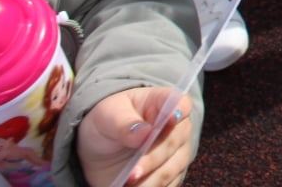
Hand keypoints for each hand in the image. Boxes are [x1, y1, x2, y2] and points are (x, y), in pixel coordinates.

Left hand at [77, 88, 194, 186]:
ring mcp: (177, 152)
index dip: (178, 111)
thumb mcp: (107, 116)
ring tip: (128, 185)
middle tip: (131, 174)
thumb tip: (143, 133)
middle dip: (152, 159)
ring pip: (171, 169)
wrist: (100, 147)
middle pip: (174, 142)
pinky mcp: (172, 174)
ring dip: (151, 180)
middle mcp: (177, 127)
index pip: (180, 104)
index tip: (170, 119)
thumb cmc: (109, 121)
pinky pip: (167, 185)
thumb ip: (124, 123)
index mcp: (164, 103)